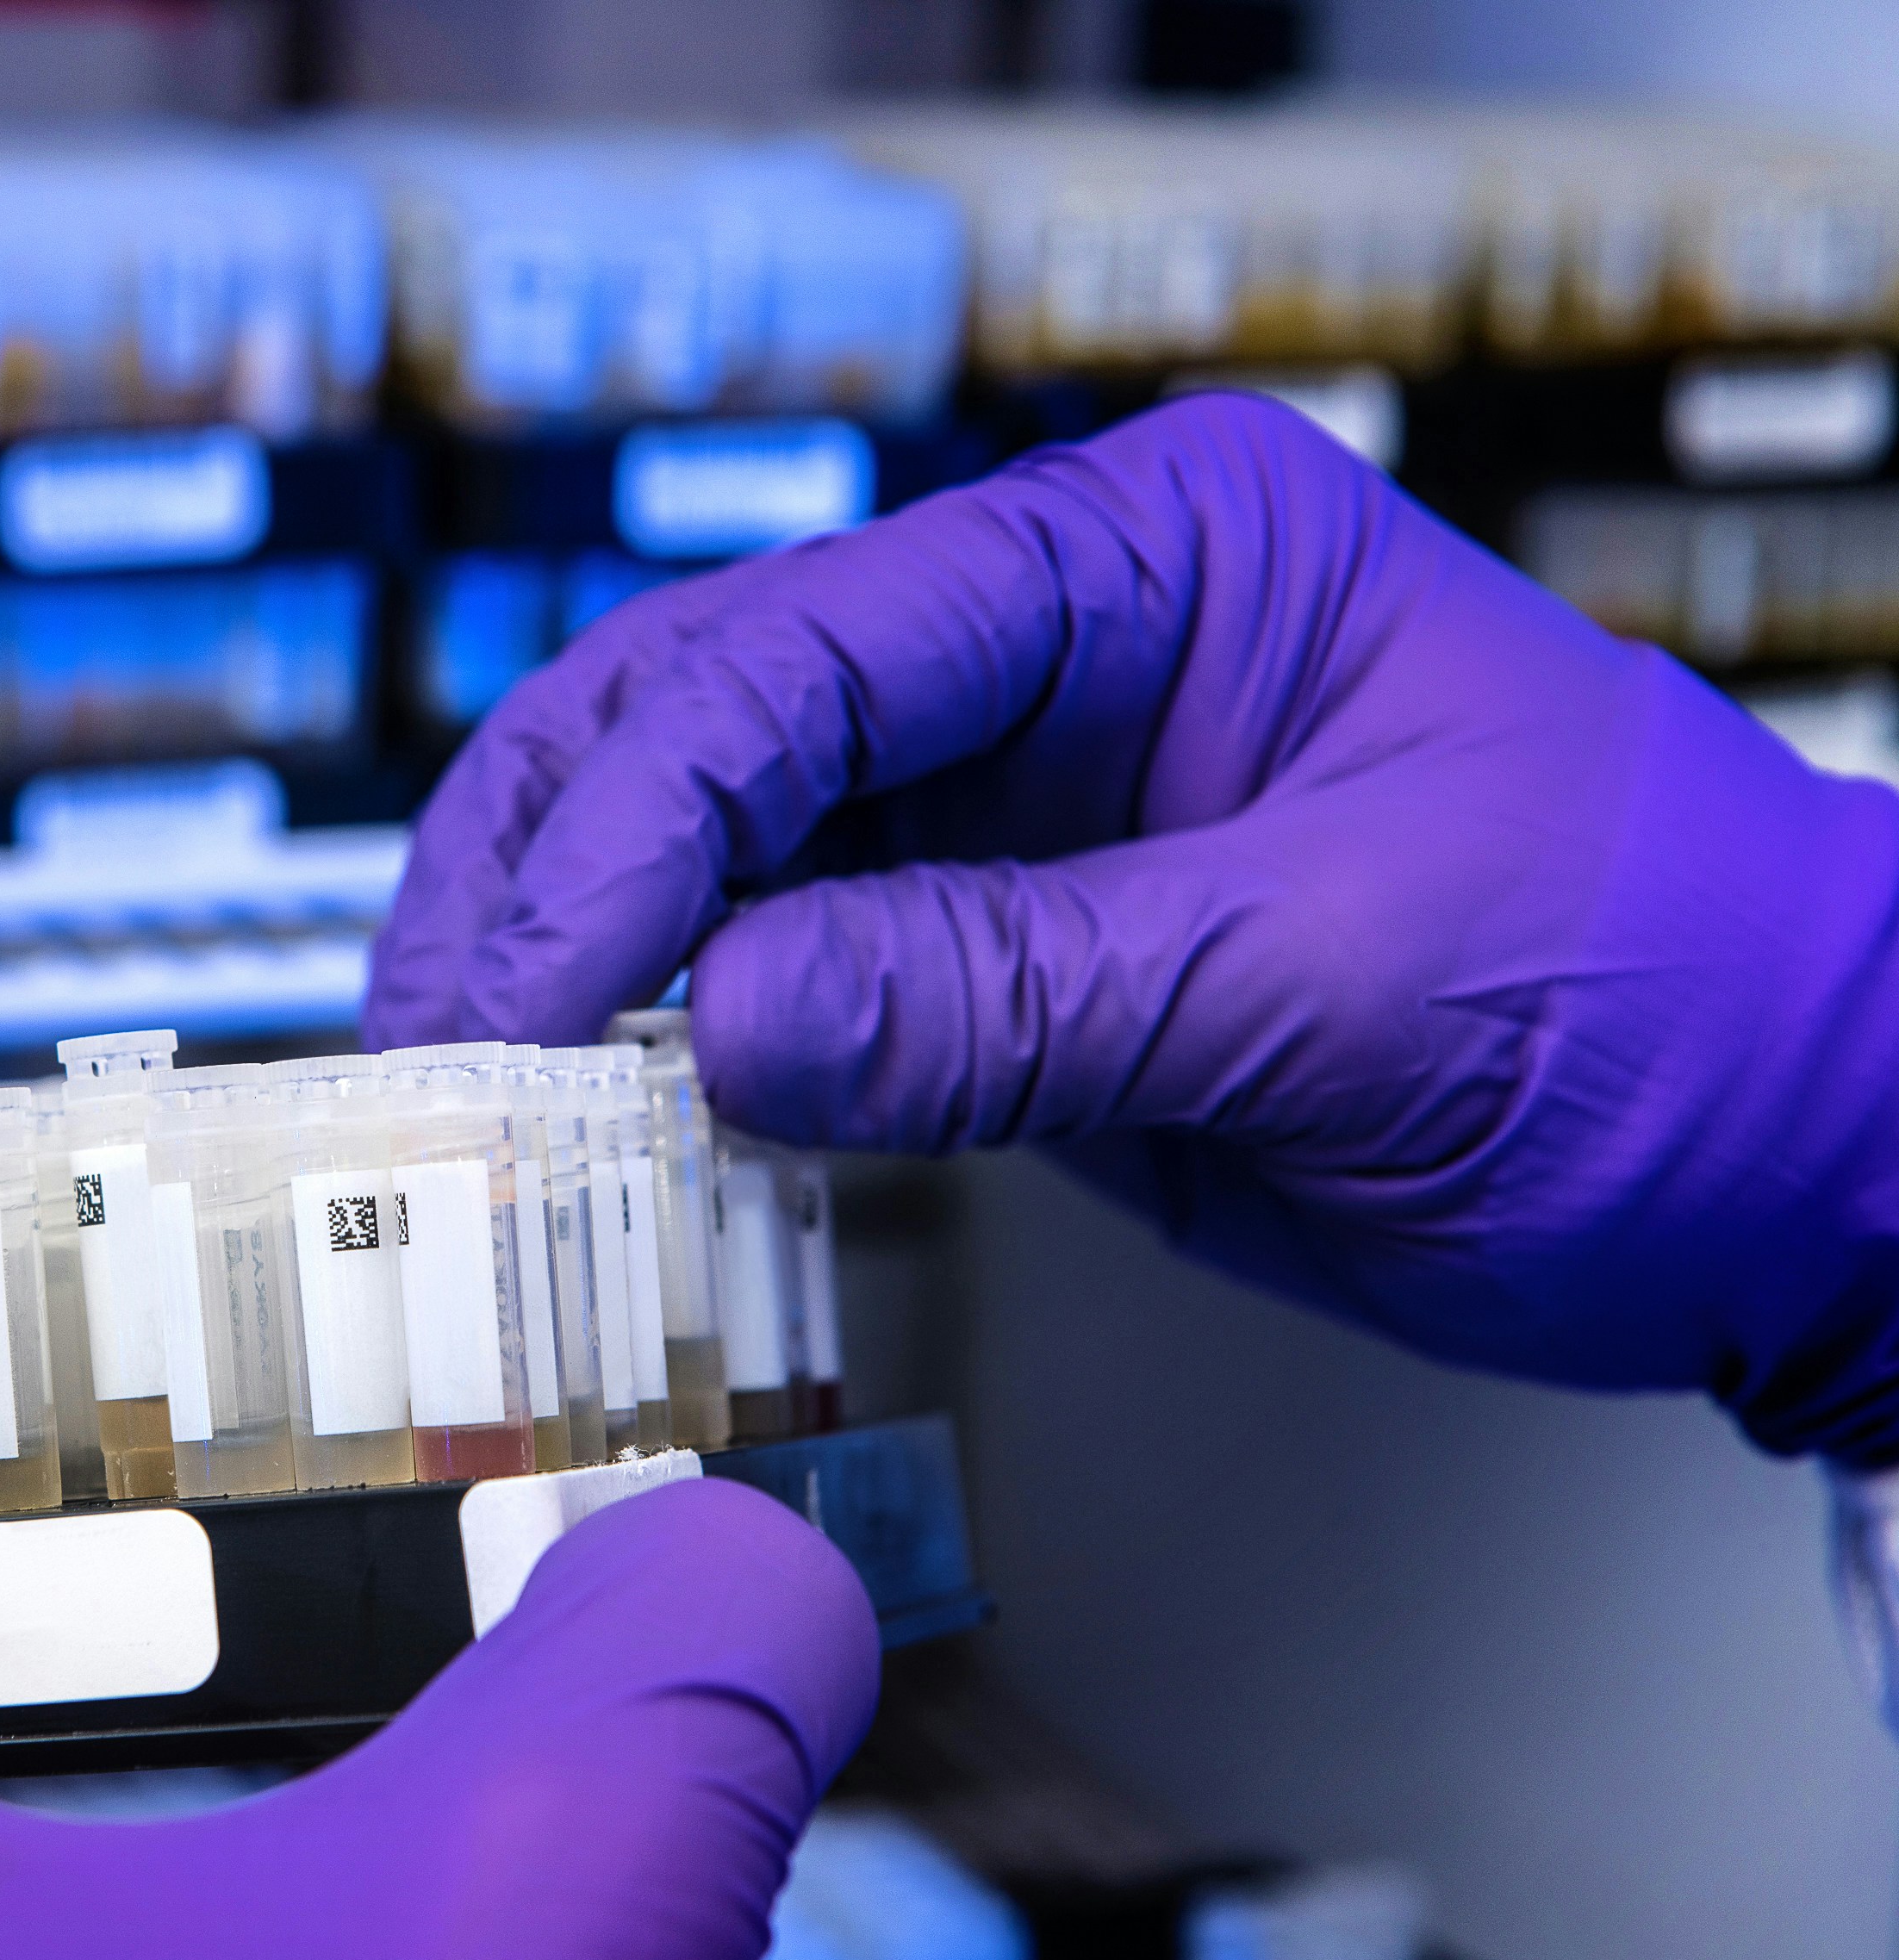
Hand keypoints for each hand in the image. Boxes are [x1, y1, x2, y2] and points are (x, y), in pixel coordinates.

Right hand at [366, 395, 1898, 1463]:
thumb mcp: (1337, 983)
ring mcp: (1015, 800)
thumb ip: (1018, 989)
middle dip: (558, 866)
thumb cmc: (1659, 1000)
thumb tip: (730, 1022)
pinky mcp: (1001, 944)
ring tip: (471, 1092)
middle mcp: (1054, 648)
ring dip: (584, 960)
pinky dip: (683, 1056)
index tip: (529, 986)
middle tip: (441, 1040)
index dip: (644, 820)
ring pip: (717, 844)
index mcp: (1154, 556)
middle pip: (714, 713)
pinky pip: (791, 979)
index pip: (817, 651)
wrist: (1792, 1157)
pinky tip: (604, 1132)